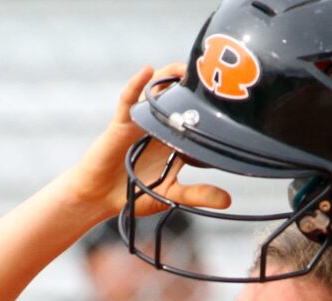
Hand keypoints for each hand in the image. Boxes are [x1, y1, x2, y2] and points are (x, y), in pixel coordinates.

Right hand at [70, 64, 231, 218]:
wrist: (100, 198)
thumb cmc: (133, 195)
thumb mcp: (170, 195)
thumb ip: (197, 195)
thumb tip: (227, 201)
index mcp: (174, 142)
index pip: (195, 119)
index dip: (211, 110)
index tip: (231, 103)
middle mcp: (159, 127)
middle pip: (179, 97)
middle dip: (194, 85)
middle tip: (214, 77)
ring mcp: (140, 122)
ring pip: (156, 91)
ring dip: (170, 77)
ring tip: (186, 70)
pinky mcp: (121, 123)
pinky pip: (128, 99)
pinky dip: (137, 84)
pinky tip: (148, 71)